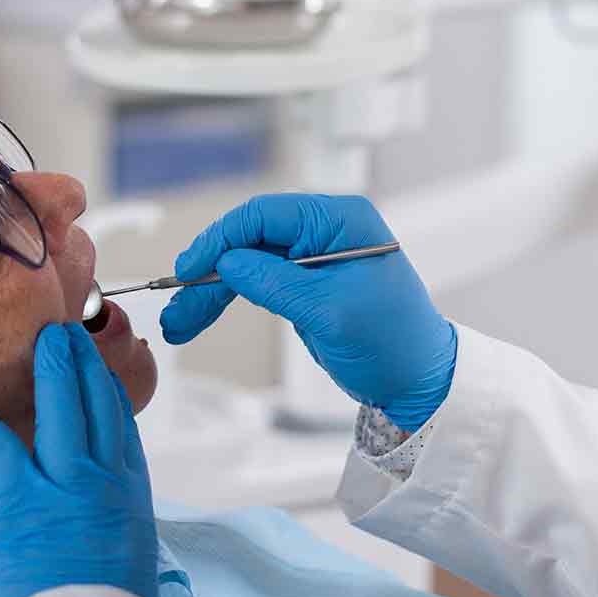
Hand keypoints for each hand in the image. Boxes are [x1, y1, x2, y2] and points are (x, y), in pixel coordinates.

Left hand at [0, 322, 158, 596]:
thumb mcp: (131, 565)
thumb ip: (118, 533)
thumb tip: (111, 533)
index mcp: (132, 499)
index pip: (121, 431)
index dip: (108, 395)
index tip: (99, 374)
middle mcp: (103, 481)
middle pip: (94, 405)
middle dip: (82, 364)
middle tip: (70, 337)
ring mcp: (62, 484)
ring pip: (60, 408)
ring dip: (53, 369)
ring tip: (46, 343)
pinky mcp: (19, 498)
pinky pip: (3, 448)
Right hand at [160, 194, 455, 431]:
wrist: (421, 382)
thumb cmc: (394, 343)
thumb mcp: (330, 312)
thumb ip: (275, 282)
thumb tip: (226, 261)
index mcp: (341, 221)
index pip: (265, 214)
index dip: (221, 239)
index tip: (188, 267)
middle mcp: (325, 231)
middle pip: (249, 240)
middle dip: (210, 272)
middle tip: (177, 305)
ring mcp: (313, 258)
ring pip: (246, 264)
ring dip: (210, 292)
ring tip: (179, 323)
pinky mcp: (304, 285)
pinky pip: (256, 284)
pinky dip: (227, 300)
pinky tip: (199, 317)